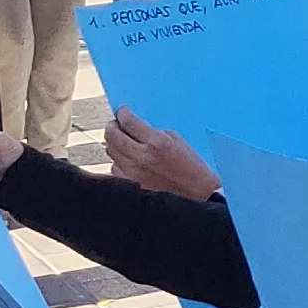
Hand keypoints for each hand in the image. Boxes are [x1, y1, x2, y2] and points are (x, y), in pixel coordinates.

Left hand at [102, 108, 220, 200]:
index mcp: (156, 142)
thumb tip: (135, 127)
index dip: (122, 113)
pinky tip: (130, 162)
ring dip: (116, 144)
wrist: (197, 194)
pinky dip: (119, 162)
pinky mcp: (130, 184)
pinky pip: (114, 167)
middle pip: (112, 135)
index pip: (128, 121)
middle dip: (113, 126)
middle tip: (117, 124)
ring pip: (110, 151)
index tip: (122, 112)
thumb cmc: (191, 168)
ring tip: (126, 144)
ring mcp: (133, 172)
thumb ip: (154, 132)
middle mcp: (141, 156)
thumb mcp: (177, 141)